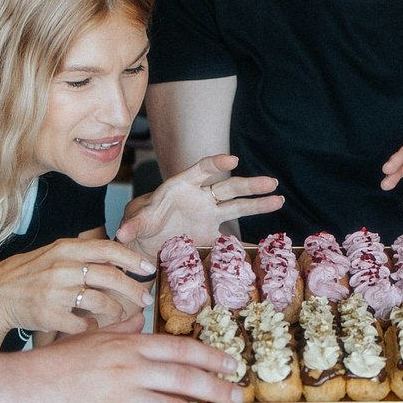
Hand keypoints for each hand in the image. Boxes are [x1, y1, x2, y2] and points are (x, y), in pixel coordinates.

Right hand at [0, 237, 154, 338]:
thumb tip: (119, 262)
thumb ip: (83, 256)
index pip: (108, 249)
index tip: (149, 268)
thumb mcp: (54, 255)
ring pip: (100, 302)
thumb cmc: (29, 275)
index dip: (133, 258)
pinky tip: (92, 327)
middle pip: (111, 277)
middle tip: (145, 299)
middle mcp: (63, 268)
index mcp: (66, 249)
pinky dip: (92, 328)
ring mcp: (56, 292)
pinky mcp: (51, 315)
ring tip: (118, 314)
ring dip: (115, 311)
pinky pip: (83, 324)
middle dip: (133, 290)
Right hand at [22, 330, 241, 402]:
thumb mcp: (91, 337)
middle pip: (186, 378)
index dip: (210, 357)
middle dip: (217, 389)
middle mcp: (131, 369)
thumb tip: (140, 317)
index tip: (231, 364)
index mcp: (129, 345)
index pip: (180, 349)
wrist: (22, 388)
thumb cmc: (54, 362)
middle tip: (237, 397)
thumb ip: (120, 328)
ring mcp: (122, 398)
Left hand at [115, 155, 280, 251]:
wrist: (147, 239)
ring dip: (258, 202)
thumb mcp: (137, 222)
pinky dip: (248, 236)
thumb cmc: (142, 222)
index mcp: (182, 185)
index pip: (202, 169)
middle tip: (271, 183)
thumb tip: (124, 233)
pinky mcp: (212, 231)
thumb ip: (133, 225)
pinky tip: (265, 241)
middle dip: (249, 184)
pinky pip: (233, 233)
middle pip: (228, 186)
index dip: (216, 164)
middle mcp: (200, 196)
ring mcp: (209, 213)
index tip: (232, 161)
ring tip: (279, 198)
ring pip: (237, 205)